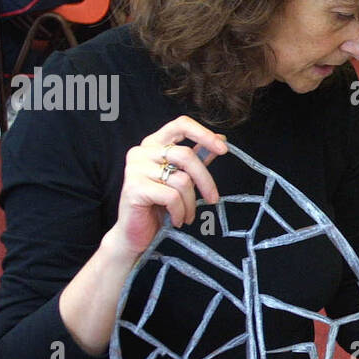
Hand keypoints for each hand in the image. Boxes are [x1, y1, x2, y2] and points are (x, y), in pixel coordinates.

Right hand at [107, 116, 228, 259]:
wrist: (135, 234)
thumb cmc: (158, 205)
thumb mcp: (180, 178)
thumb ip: (197, 158)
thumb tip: (221, 139)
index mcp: (153, 144)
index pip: (180, 124)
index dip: (204, 134)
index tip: (224, 149)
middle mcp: (141, 151)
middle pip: (186, 155)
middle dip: (205, 180)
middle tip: (213, 199)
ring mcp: (135, 168)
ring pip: (181, 179)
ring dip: (190, 203)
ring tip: (187, 215)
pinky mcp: (134, 188)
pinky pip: (171, 196)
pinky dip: (180, 211)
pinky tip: (176, 219)